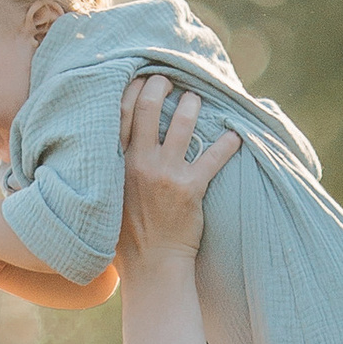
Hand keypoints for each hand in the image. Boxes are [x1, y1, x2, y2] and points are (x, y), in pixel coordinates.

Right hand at [116, 71, 237, 264]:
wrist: (152, 265)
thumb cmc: (128, 234)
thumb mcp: (107, 196)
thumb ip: (111, 168)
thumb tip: (115, 141)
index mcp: (114, 164)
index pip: (121, 112)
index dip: (134, 88)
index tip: (144, 78)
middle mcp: (137, 164)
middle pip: (148, 108)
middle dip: (161, 85)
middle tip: (170, 80)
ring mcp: (164, 175)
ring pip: (182, 124)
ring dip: (192, 105)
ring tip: (196, 99)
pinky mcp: (190, 189)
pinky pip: (214, 156)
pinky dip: (228, 142)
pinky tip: (235, 135)